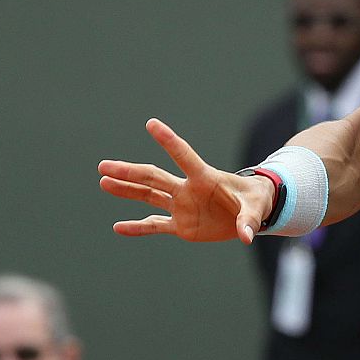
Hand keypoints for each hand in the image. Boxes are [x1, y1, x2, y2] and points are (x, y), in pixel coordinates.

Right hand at [98, 118, 274, 243]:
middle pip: (154, 177)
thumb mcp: (256, 209)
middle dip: (130, 172)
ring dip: (127, 190)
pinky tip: (118, 227)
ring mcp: (182, 206)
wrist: (251, 214)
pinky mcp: (182, 225)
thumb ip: (249, 221)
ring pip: (149, 196)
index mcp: (205, 178)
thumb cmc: (256, 202)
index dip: (169, 140)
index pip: (183, 156)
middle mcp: (188, 189)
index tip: (152, 123)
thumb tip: (247, 236)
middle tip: (104, 166)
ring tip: (103, 182)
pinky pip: (155, 226)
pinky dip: (138, 228)